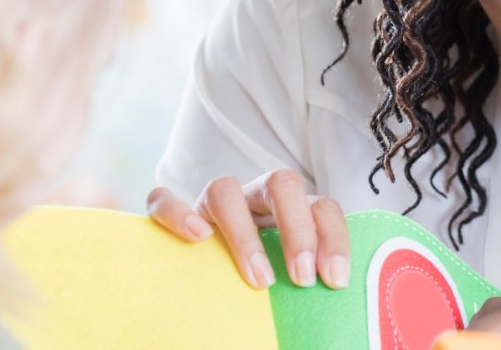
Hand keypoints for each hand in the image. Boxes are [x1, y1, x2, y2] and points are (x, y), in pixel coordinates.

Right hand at [145, 169, 349, 289]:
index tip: (335, 280)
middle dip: (298, 230)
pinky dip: (176, 213)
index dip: (334, 238)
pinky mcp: (173, 212)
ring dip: (244, 234)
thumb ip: (305, 279)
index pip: (322, 206)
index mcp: (290, 210)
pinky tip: (197, 238)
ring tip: (258, 280)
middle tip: (302, 279)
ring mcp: (212, 203)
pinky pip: (163, 199)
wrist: (200, 278)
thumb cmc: (257, 279)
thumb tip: (336, 316)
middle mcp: (254, 198)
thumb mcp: (286, 275)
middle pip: (282, 184)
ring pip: (225, 188)